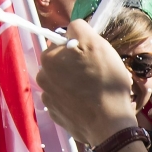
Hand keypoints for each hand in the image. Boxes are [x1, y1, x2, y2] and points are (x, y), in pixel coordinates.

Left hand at [40, 20, 141, 145]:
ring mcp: (48, 99)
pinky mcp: (56, 116)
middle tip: (96, 73)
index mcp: (48, 58)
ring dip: (75, 83)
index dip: (79, 48)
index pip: (61, 43)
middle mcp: (43, 78)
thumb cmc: (104, 80)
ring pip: (63, 82)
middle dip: (75, 65)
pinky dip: (75, 100)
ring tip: (94, 90)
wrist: (108, 123)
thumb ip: (79, 28)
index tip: (93, 57)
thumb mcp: (96, 43)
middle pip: (60, 63)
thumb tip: (70, 29)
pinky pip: (65, 100)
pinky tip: (89, 103)